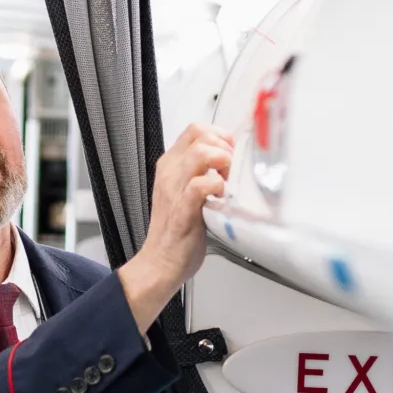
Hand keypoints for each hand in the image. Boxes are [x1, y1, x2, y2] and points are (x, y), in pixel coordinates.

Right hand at [118, 123, 234, 329]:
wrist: (160, 262)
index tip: (231, 152)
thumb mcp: (185, 193)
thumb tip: (231, 163)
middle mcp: (170, 173)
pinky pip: (200, 185)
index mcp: (171, 166)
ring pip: (201, 154)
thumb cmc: (177, 232)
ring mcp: (174, 190)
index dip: (220, 135)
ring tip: (228, 181)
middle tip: (232, 169)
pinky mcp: (183, 210)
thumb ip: (202, 174)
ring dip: (223, 163)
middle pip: (201, 135)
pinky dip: (217, 187)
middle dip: (225, 147)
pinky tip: (221, 198)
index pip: (196, 130)